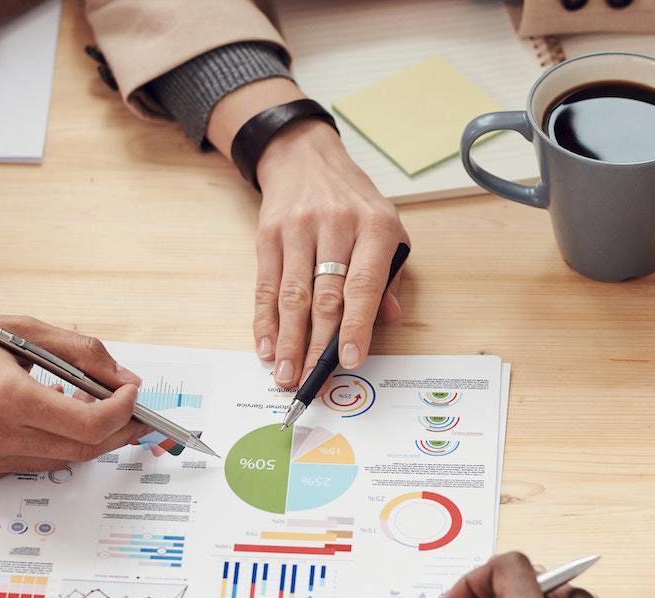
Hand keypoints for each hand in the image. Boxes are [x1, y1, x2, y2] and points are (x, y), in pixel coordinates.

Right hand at [0, 311, 149, 487]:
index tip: (132, 395)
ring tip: (82, 408)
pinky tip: (38, 422)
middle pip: (80, 450)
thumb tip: (124, 380)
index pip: (90, 425)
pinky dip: (43, 447)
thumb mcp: (20, 327)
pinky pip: (23, 469)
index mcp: (5, 396)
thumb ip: (80, 353)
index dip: (122, 413)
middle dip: (114, 430)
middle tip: (128, 411)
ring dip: (80, 439)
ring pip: (55, 463)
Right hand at [253, 120, 407, 387]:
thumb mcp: (387, 229)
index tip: (351, 360)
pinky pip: (266, 286)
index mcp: (374, 227)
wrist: (306, 159)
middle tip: (311, 380)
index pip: (364, 285)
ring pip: (292, 295)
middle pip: (325, 296)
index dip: (357, 326)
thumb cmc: (353, 203)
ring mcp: (298, 229)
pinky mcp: (268, 235)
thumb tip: (387, 321)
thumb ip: (389, 277)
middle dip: (317, 344)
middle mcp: (336, 226)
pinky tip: (266, 346)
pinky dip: (265, 320)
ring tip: (286, 374)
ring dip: (288, 340)